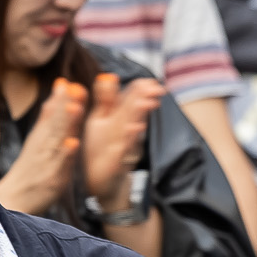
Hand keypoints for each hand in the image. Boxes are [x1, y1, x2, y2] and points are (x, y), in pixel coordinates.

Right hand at [0, 76, 84, 213]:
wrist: (15, 198)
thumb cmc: (30, 167)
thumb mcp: (39, 136)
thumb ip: (51, 111)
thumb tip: (62, 84)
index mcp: (41, 136)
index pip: (50, 114)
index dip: (59, 99)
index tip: (67, 82)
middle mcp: (43, 146)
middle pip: (55, 124)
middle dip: (65, 105)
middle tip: (74, 88)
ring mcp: (48, 162)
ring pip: (58, 141)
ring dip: (66, 125)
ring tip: (74, 107)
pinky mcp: (54, 179)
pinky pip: (61, 165)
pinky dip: (66, 155)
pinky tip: (73, 144)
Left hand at [79, 71, 162, 209]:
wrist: (102, 181)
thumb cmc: (102, 147)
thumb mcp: (101, 120)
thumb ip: (105, 99)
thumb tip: (108, 76)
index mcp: (118, 117)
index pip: (130, 98)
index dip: (140, 88)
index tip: (150, 81)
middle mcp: (123, 129)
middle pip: (134, 110)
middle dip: (144, 98)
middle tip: (156, 88)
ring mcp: (123, 145)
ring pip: (132, 126)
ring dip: (139, 115)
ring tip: (146, 103)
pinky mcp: (118, 160)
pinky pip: (124, 148)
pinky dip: (129, 139)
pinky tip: (133, 128)